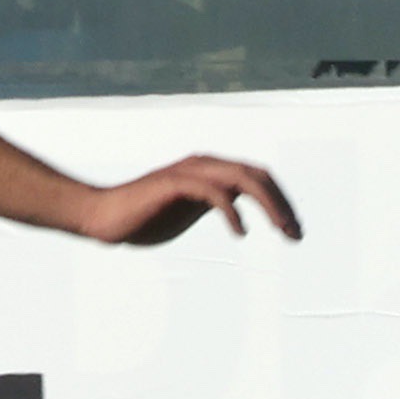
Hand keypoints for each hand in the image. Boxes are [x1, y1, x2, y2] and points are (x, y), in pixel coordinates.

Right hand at [78, 155, 302, 246]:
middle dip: (282, 203)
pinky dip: (232, 211)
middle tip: (296, 234)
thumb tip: (237, 207)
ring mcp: (190, 172)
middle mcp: (203, 164)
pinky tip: (240, 234)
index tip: (292, 229)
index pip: (257, 177)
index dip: (280, 200)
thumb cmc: (143, 218)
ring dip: (268, 205)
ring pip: (242, 179)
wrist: (103, 217)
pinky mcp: (175, 184)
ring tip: (281, 230)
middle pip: (257, 175)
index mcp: (209, 170)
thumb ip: (212, 204)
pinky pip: (214, 193)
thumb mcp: (187, 211)